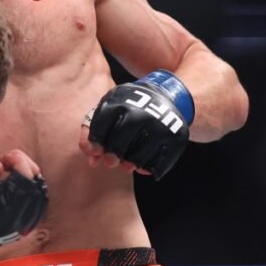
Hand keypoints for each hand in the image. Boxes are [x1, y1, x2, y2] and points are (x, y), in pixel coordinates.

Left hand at [80, 70, 194, 179]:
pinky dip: (148, 168)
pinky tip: (143, 163)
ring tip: (128, 162)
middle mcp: (140, 114)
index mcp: (119, 103)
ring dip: (130, 164)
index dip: (96, 143)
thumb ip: (92, 129)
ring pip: (138, 158)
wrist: (165, 97)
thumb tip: (89, 155)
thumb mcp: (108, 108)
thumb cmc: (129, 107)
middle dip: (112, 156)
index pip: (100, 128)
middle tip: (111, 160)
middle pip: (118, 145)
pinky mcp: (176, 139)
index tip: (96, 151)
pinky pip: (158, 164)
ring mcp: (160, 127)